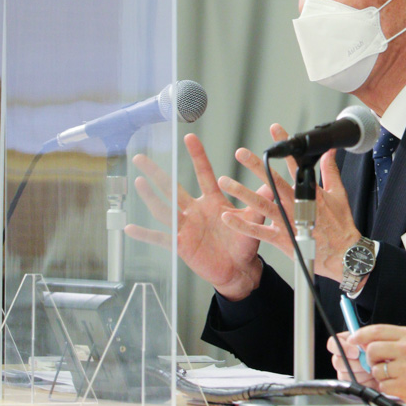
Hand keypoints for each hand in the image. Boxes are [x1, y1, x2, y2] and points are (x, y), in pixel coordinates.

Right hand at [125, 133, 262, 300]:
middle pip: (173, 187)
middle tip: (142, 156)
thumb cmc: (244, 242)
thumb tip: (275, 180)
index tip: (190, 137)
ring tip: (139, 181)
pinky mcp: (181, 244)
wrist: (239, 268)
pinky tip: (130, 227)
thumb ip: (261, 199)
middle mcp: (196, 210)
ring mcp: (186, 226)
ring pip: (165, 208)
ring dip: (151, 196)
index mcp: (213, 201)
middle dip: (158, 172)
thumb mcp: (253, 218)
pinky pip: (161, 237)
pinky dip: (146, 234)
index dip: (197, 156)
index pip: (204, 174)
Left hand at [218, 124, 361, 282]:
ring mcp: (287, 221)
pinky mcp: (282, 239)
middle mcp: (295, 204)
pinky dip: (242, 225)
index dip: (286, 146)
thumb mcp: (339, 194)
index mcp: (309, 192)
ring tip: (225, 181)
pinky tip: (227, 217)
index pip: (295, 163)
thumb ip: (331, 171)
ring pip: (260, 204)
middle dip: (256, 166)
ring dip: (241, 192)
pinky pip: (258, 231)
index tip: (274, 130)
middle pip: (273, 181)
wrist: (343, 254)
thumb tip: (329, 152)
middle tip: (241, 153)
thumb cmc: (341, 225)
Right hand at [328, 331, 377, 387]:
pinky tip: (372, 378)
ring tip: (372, 369)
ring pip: (345, 375)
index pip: (332, 343)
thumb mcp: (375, 340)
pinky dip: (365, 382)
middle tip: (366, 363)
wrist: (389, 366)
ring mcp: (345, 373)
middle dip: (355, 363)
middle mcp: (342, 359)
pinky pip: (354, 385)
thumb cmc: (381, 350)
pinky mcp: (351, 385)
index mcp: (345, 344)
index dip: (341, 348)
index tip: (355, 352)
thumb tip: (361, 345)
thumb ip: (366, 339)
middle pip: (337, 361)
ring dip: (361, 373)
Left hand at [348, 324, 405, 403]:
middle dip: (371, 359)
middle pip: (372, 350)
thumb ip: (393, 339)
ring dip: (381, 376)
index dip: (361, 334)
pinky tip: (400, 385)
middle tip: (380, 363)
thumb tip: (365, 341)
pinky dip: (388, 388)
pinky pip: (383, 386)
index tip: (353, 339)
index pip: (378, 330)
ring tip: (396, 376)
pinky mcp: (404, 387)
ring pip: (376, 370)